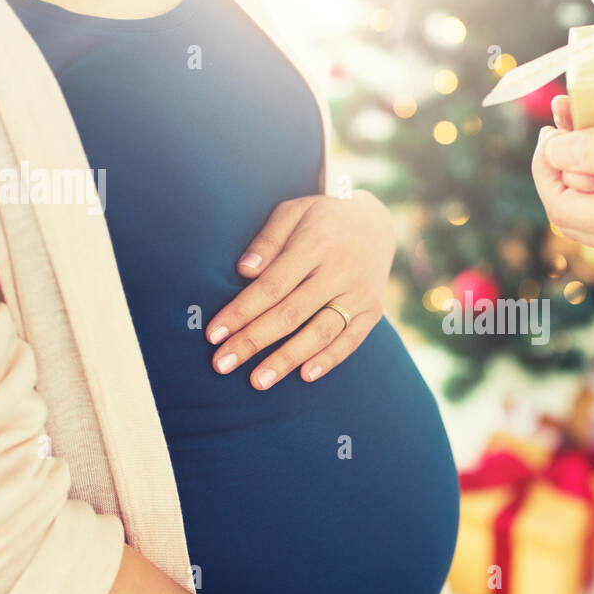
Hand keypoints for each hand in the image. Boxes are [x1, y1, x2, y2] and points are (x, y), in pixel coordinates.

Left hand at [205, 190, 393, 389]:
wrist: (378, 225)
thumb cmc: (323, 220)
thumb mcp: (293, 213)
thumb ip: (268, 240)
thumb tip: (245, 271)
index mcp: (316, 245)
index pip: (272, 286)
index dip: (241, 312)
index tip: (214, 334)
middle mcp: (340, 271)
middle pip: (291, 314)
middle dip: (254, 341)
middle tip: (222, 364)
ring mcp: (360, 293)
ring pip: (320, 332)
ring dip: (287, 359)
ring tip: (258, 381)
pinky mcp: (373, 310)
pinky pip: (351, 340)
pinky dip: (329, 359)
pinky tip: (304, 376)